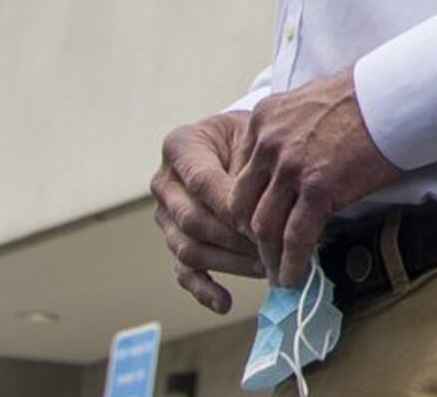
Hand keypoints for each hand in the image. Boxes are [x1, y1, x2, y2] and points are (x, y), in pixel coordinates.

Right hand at [152, 112, 267, 312]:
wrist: (242, 141)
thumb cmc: (253, 136)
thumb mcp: (254, 134)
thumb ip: (252, 165)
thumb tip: (264, 208)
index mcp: (180, 147)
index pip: (201, 182)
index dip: (231, 205)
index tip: (264, 219)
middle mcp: (165, 182)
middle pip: (193, 220)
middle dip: (234, 238)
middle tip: (272, 246)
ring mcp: (166, 215)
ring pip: (189, 248)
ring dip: (229, 262)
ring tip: (265, 266)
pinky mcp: (175, 241)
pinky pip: (184, 271)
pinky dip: (203, 290)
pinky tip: (224, 303)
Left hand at [229, 72, 406, 289]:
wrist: (397, 95)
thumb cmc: (365, 95)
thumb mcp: (309, 101)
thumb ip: (289, 129)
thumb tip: (292, 156)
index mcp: (263, 120)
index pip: (240, 173)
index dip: (246, 204)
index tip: (254, 222)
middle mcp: (268, 144)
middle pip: (242, 203)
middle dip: (248, 234)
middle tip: (261, 251)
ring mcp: (290, 168)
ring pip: (264, 225)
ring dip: (268, 255)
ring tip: (276, 272)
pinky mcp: (318, 189)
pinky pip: (295, 236)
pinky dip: (291, 262)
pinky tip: (293, 276)